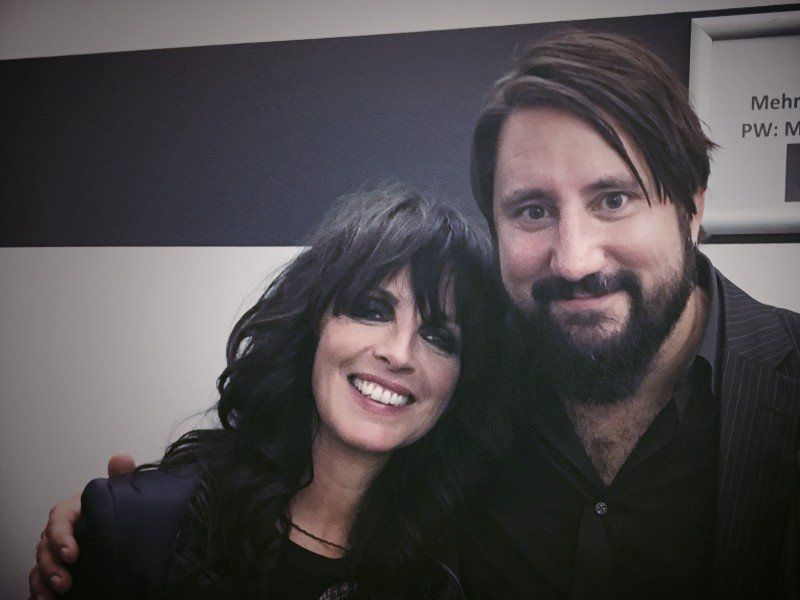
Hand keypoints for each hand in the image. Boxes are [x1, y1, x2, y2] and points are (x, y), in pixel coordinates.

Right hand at [28, 453, 135, 597]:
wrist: (121, 528)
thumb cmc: (114, 509)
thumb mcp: (120, 493)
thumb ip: (120, 477)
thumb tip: (121, 458)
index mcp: (74, 510)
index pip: (59, 519)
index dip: (61, 535)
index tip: (72, 553)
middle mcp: (61, 530)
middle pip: (45, 545)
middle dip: (52, 565)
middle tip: (65, 582)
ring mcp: (56, 549)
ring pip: (40, 563)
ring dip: (44, 579)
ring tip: (56, 594)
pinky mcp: (58, 566)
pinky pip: (40, 578)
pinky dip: (39, 589)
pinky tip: (44, 599)